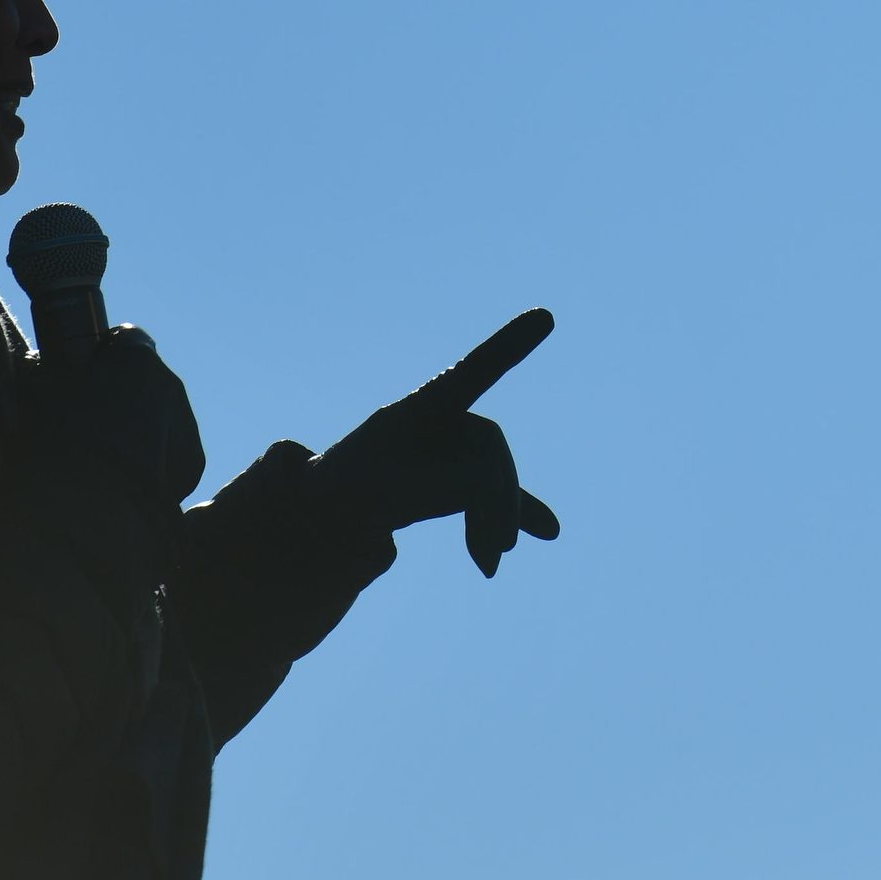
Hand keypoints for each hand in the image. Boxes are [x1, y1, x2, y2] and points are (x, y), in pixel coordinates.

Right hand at [17, 324, 207, 506]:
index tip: (85, 369)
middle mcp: (169, 385)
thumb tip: (35, 367)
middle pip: (144, 379)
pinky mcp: (191, 465)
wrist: (95, 500)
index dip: (104, 353)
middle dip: (121, 393)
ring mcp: (185, 425)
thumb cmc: (59, 435)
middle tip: (88, 417)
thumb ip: (40, 370)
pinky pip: (169, 453)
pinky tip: (121, 479)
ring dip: (137, 428)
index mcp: (137, 357)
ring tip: (103, 455)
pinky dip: (150, 462)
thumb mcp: (34, 390)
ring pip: (160, 416)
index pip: (126, 338)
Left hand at [310, 309, 559, 577]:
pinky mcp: (461, 477)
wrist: (332, 505)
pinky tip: (548, 532)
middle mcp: (444, 420)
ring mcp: (456, 447)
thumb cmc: (348, 485)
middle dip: (496, 497)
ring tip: (489, 563)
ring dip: (499, 518)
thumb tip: (492, 493)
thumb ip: (438, 484)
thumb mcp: (382, 486)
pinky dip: (514, 515)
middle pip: (491, 448)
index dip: (507, 346)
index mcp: (419, 408)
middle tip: (495, 547)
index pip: (471, 372)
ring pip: (495, 477)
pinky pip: (496, 493)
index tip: (545, 316)